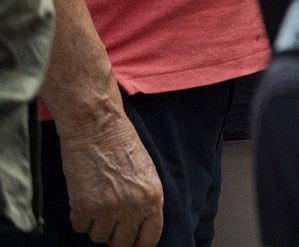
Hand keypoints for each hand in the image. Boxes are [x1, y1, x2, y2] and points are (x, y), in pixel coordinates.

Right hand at [59, 108, 162, 246]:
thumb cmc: (122, 144)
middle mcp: (133, 207)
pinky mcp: (84, 207)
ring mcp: (108, 209)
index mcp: (153, 198)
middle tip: (109, 219)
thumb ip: (144, 200)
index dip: (137, 243)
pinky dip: (80, 217)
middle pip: (121, 244)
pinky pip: (80, 227)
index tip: (129, 240)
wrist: (97, 127)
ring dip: (96, 224)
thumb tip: (137, 226)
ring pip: (98, 237)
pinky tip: (84, 197)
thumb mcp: (146, 173)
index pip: (149, 239)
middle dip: (114, 235)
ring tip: (97, 200)